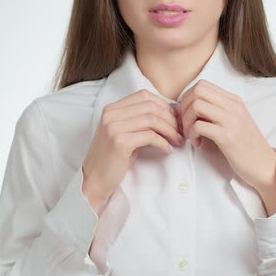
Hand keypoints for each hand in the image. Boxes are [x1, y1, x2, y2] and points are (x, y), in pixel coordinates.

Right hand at [82, 89, 183, 215]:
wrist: (95, 179)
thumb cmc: (114, 158)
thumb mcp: (125, 133)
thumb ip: (141, 121)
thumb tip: (172, 112)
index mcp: (112, 108)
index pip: (144, 96)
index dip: (163, 105)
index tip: (175, 118)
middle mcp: (111, 114)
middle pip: (150, 106)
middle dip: (170, 118)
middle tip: (181, 131)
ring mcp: (114, 127)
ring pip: (152, 120)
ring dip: (170, 130)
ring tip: (178, 141)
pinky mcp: (120, 142)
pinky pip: (150, 136)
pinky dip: (163, 142)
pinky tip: (168, 150)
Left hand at [178, 79, 275, 196]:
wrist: (264, 165)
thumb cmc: (245, 145)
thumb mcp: (234, 120)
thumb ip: (217, 110)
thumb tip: (189, 106)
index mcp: (234, 100)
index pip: (202, 85)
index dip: (187, 98)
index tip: (187, 114)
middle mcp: (233, 106)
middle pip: (197, 90)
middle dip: (184, 107)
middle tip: (186, 124)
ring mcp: (231, 120)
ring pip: (196, 105)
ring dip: (187, 121)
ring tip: (191, 134)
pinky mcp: (227, 136)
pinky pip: (199, 126)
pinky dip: (192, 134)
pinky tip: (197, 143)